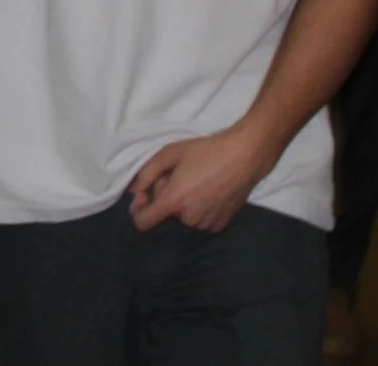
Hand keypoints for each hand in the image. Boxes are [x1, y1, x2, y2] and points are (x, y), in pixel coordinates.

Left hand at [127, 126, 272, 232]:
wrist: (244, 157)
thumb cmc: (205, 152)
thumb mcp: (169, 154)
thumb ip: (146, 174)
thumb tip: (133, 192)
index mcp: (174, 202)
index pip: (143, 223)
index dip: (138, 210)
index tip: (144, 195)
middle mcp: (190, 219)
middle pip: (165, 215)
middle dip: (165, 198)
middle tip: (177, 176)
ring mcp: (207, 224)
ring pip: (183, 218)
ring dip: (182, 204)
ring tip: (194, 182)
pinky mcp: (221, 224)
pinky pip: (200, 220)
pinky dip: (198, 209)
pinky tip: (207, 191)